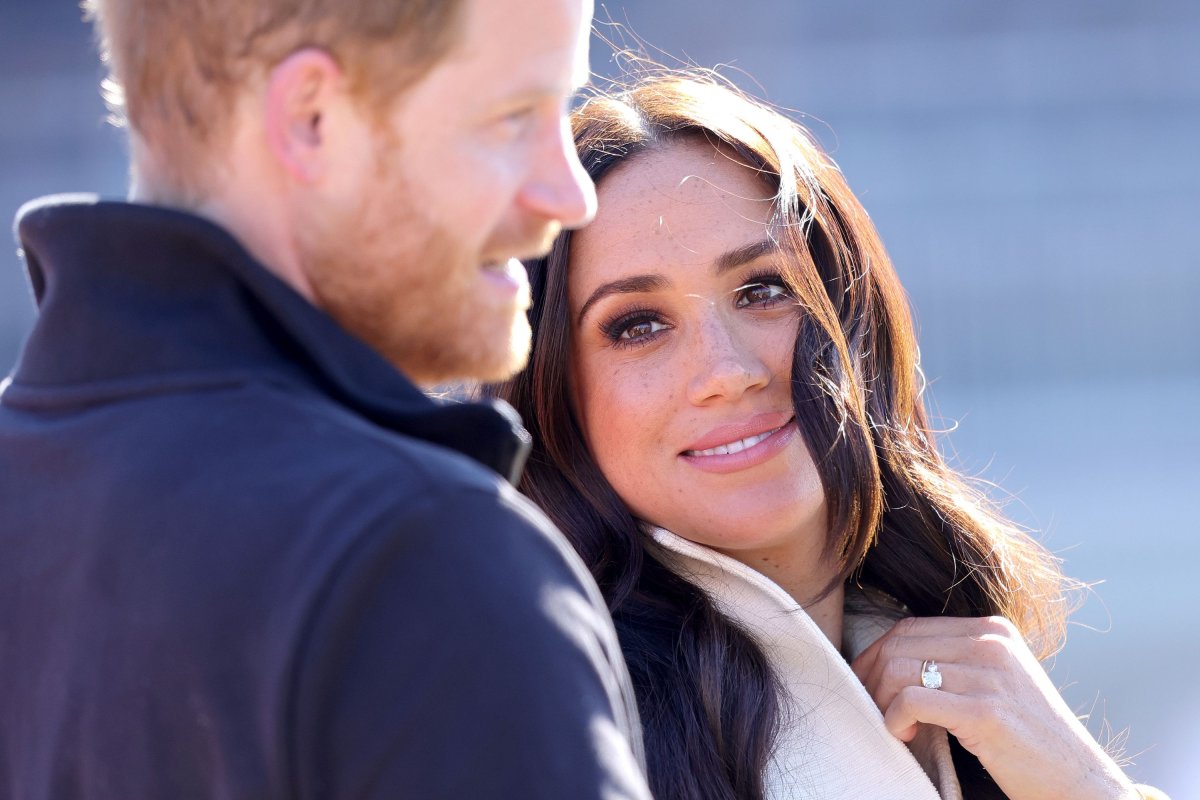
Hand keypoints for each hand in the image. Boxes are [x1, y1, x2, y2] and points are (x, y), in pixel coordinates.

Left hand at [850, 615, 1140, 799]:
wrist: (1077, 780)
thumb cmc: (1027, 738)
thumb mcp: (994, 682)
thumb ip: (953, 663)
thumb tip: (886, 661)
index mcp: (993, 630)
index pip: (911, 628)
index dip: (876, 655)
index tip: (863, 683)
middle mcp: (992, 643)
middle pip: (899, 644)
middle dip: (871, 677)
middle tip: (870, 708)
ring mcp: (991, 675)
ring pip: (899, 669)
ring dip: (882, 701)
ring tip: (894, 725)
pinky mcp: (986, 711)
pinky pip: (913, 701)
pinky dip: (896, 718)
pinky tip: (905, 734)